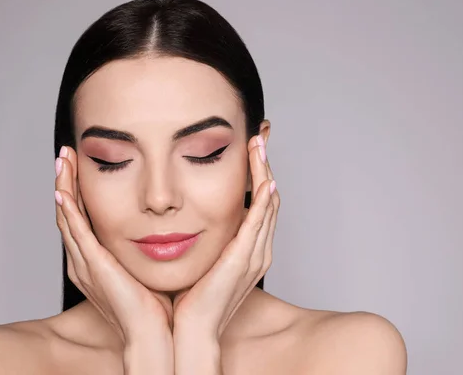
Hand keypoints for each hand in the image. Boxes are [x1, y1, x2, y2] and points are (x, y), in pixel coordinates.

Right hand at [54, 146, 173, 344]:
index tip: (79, 166)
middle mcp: (83, 260)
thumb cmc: (152, 304)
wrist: (151, 333)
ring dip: (63, 187)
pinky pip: (77, 233)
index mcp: (93, 260)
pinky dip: (69, 211)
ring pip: (68, 217)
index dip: (76, 191)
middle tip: (64, 154)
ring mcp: (85, 263)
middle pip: (68, 213)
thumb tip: (156, 225)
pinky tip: (63, 191)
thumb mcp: (141, 266)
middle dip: (65, 182)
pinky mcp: (94, 266)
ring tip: (62, 161)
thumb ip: (139, 246)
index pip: (80, 218)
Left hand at [172, 134, 279, 340]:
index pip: (260, 202)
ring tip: (259, 145)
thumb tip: (194, 214)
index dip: (260, 173)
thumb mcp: (205, 256)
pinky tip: (264, 181)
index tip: (253, 148)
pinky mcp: (244, 259)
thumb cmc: (195, 294)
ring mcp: (255, 254)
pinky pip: (259, 224)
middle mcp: (259, 248)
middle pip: (269, 197)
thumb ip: (209, 236)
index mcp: (250, 248)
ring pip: (267, 204)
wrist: (193, 326)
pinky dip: (263, 201)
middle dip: (265, 165)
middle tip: (261, 136)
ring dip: (265, 173)